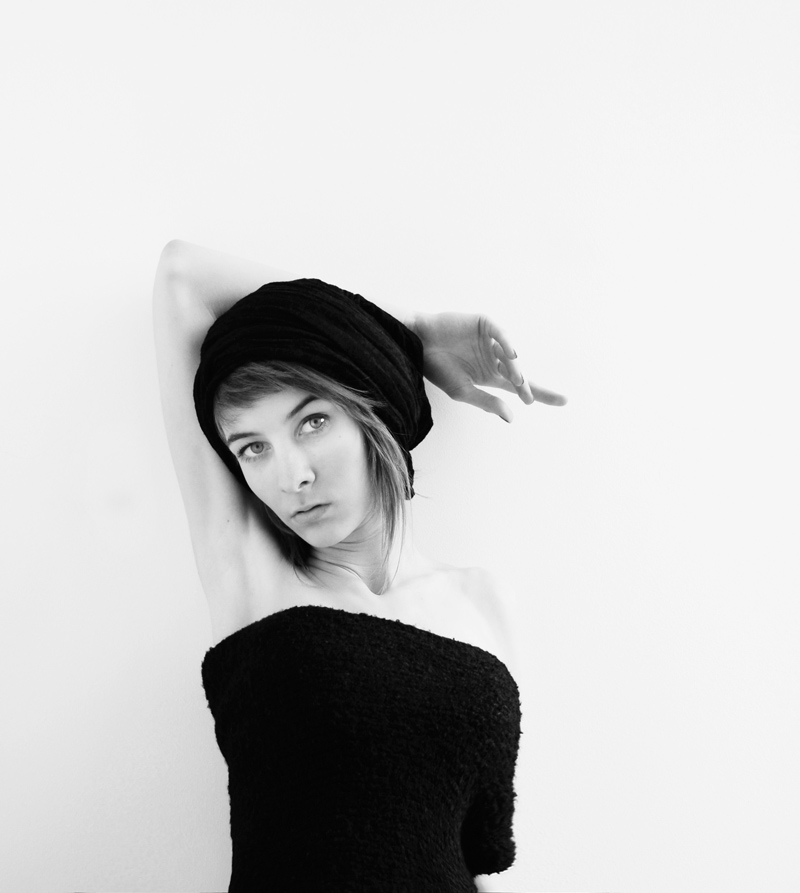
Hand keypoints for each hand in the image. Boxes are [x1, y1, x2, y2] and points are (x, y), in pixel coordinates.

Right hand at [412, 312, 565, 421]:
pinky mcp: (485, 324)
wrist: (416, 344)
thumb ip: (486, 402)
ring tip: (517, 382)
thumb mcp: (462, 391)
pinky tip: (511, 354)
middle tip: (530, 396)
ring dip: (515, 369)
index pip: (521, 387)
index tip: (565, 400)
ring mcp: (491, 340)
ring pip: (510, 356)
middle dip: (528, 386)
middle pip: (521, 373)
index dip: (541, 393)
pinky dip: (508, 342)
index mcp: (491, 376)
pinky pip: (502, 333)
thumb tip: (512, 417)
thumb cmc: (436, 368)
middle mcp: (495, 358)